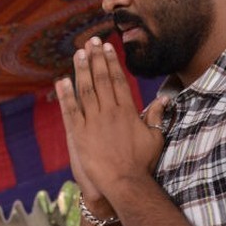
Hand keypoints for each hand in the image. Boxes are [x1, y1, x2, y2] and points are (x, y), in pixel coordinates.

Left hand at [55, 38, 167, 208]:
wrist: (125, 184)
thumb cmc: (142, 164)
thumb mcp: (155, 138)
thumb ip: (157, 117)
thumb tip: (163, 100)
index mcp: (127, 111)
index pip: (118, 81)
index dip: (112, 63)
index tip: (108, 49)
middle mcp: (110, 112)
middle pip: (101, 79)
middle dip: (96, 59)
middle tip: (91, 42)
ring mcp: (93, 123)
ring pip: (85, 90)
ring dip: (81, 70)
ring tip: (78, 53)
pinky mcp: (79, 135)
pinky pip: (70, 111)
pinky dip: (65, 95)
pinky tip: (61, 81)